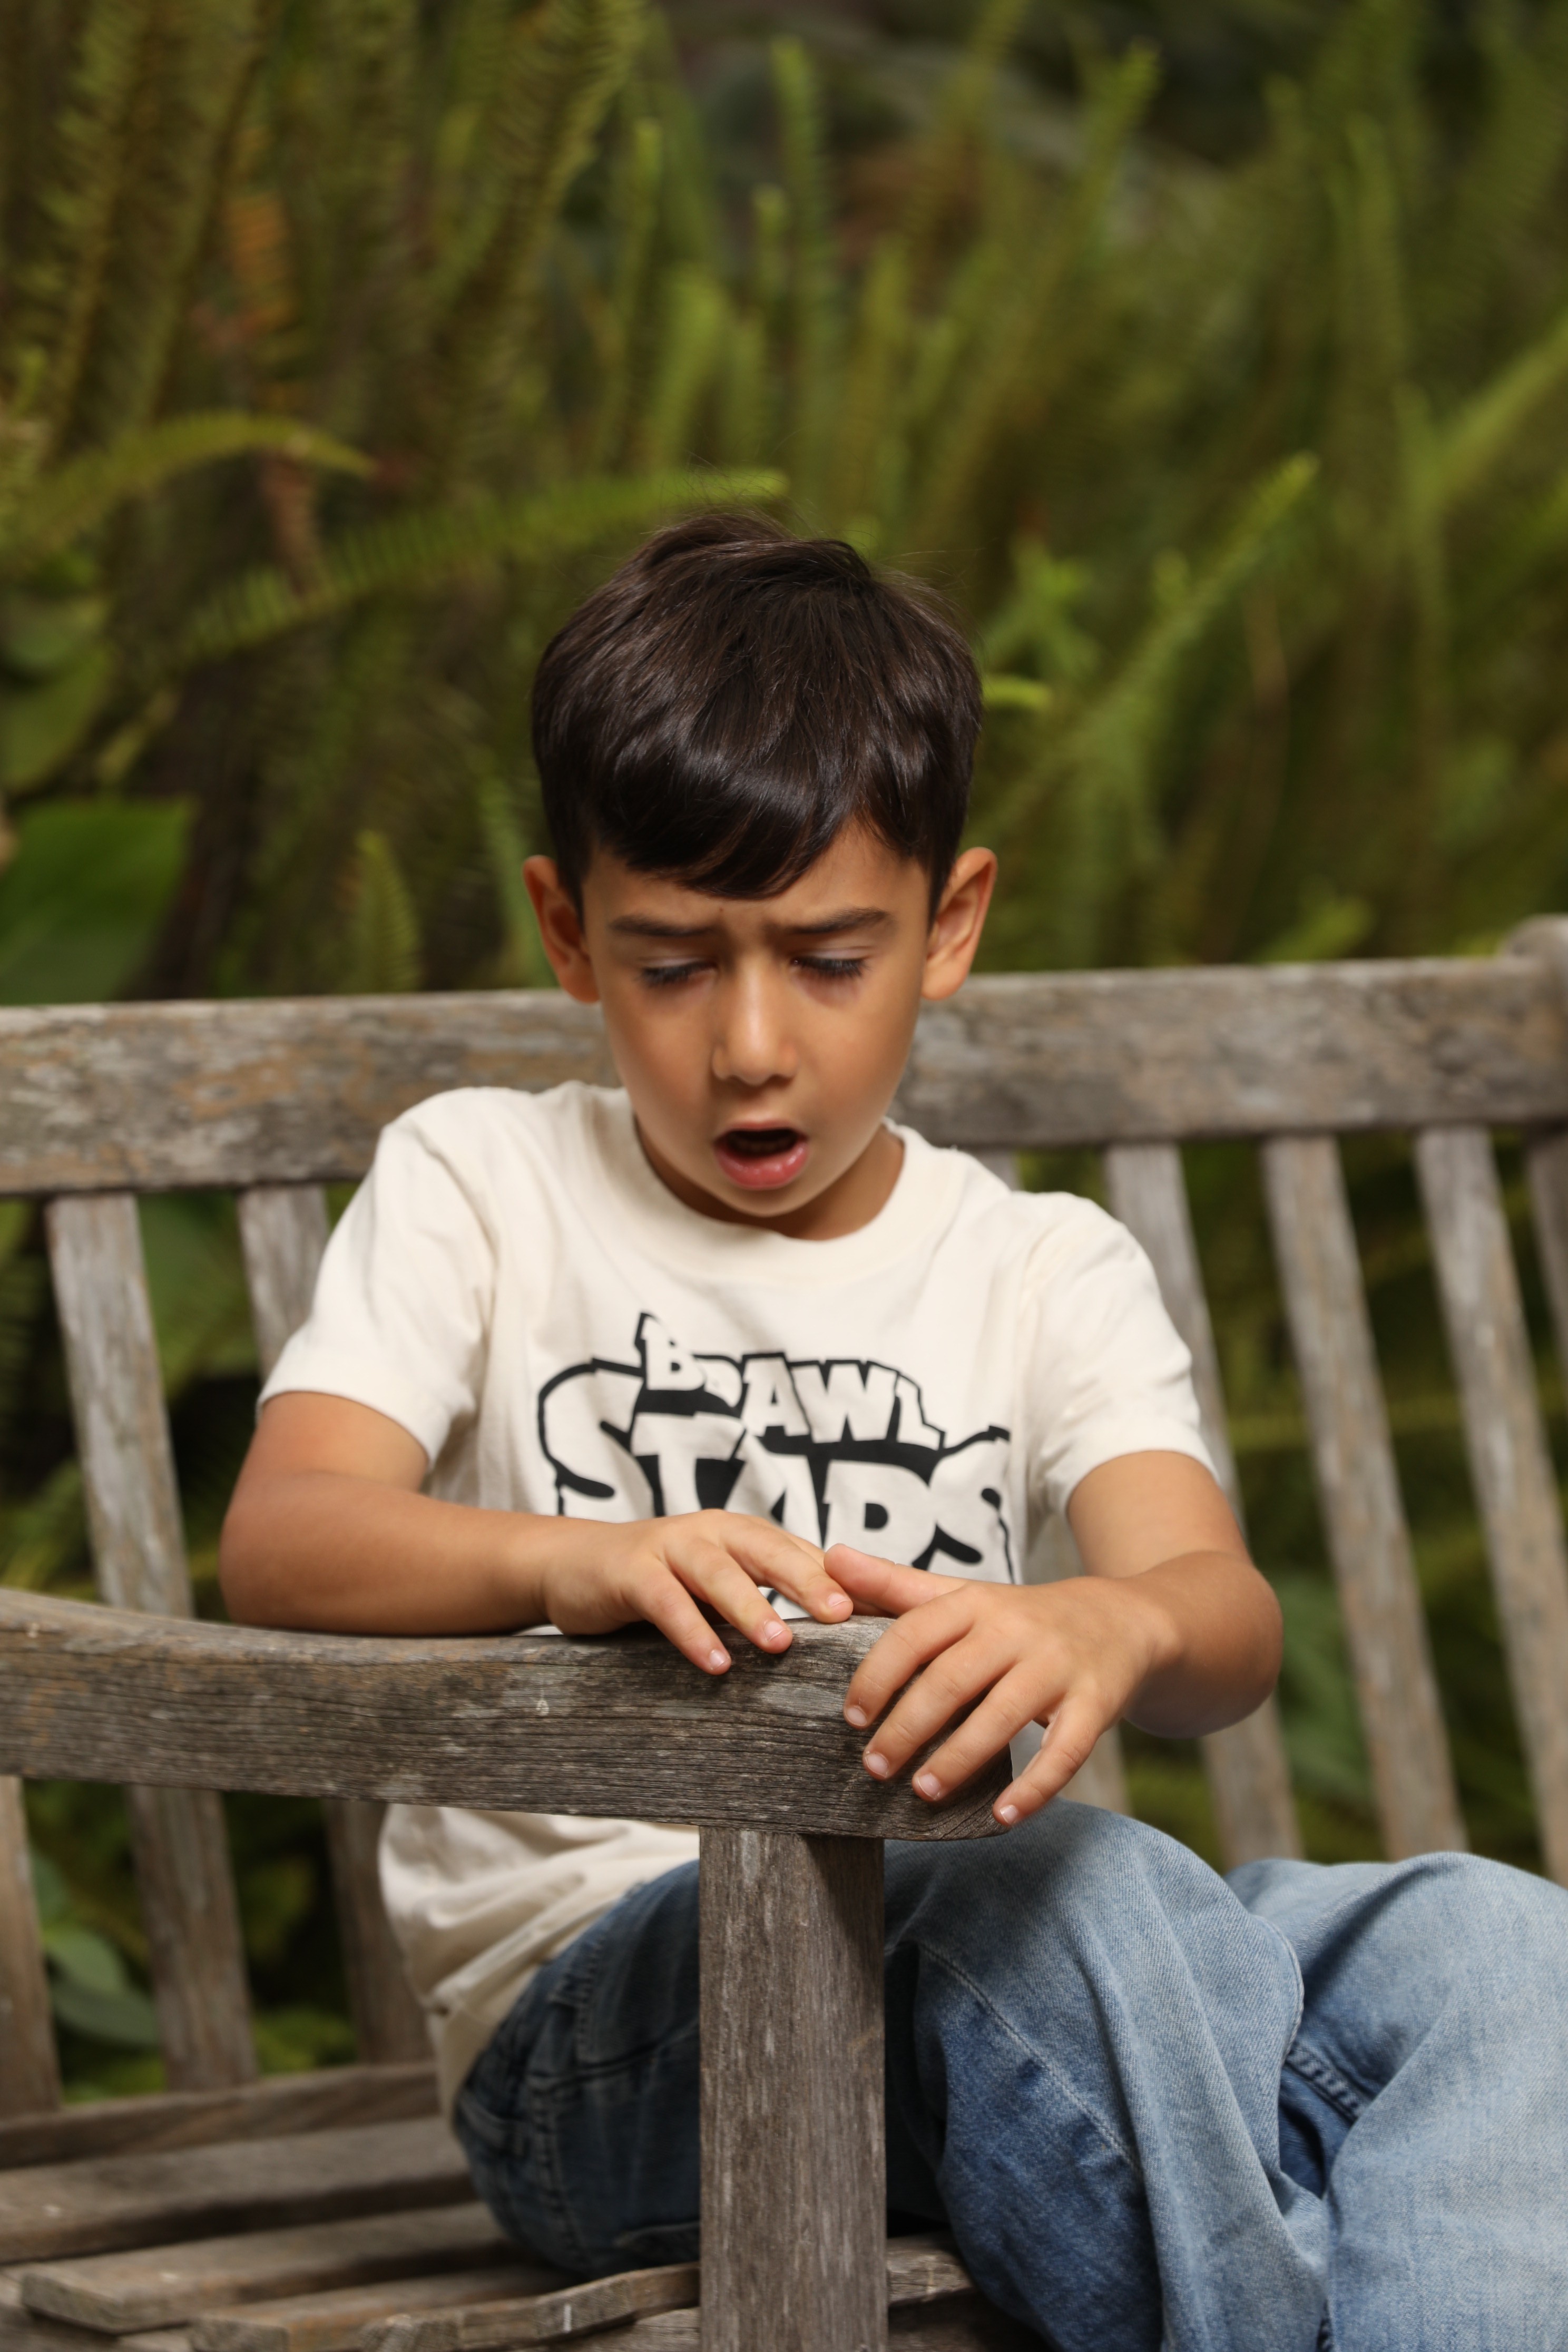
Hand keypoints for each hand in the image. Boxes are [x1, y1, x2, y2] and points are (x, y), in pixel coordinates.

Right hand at [539, 1510, 852, 1673]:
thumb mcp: (720, 1585)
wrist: (576, 1564)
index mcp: (745, 1535)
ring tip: (781, 1644)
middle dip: (810, 1582)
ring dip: (751, 1606)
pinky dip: (692, 1630)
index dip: (844, 1582)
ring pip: (719, 1572)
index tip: (883, 1614)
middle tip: (845, 1616)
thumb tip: (843, 1633)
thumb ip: (768, 1598)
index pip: (804, 1555)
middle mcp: (714, 1531)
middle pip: (770, 1551)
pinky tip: (715, 1662)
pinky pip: (666, 1600)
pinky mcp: (632, 1570)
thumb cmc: (662, 1580)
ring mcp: (671, 1546)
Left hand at [828, 1545, 1173, 1826]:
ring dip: (958, 1759)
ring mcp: (1058, 1668)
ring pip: (1002, 1717)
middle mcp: (1016, 1631)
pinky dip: (1034, 1788)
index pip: (914, 1634)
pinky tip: (1003, 1817)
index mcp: (976, 1603)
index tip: (850, 1717)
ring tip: (923, 1791)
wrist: (1122, 1619)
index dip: (877, 1676)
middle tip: (874, 1767)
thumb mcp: (962, 1596)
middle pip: (951, 1680)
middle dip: (907, 1727)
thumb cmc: (1022, 1617)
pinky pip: (1065, 1752)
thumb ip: (895, 1584)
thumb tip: (831, 1558)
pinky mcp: (1096, 1705)